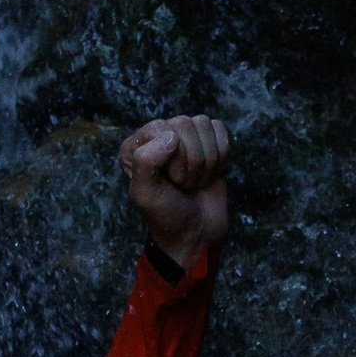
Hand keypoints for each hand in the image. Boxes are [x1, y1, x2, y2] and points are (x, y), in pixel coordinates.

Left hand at [120, 113, 231, 270]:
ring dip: (205, 161)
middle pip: (184, 124)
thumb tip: (171, 135)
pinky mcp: (208, 142)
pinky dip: (220, 156)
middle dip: (191, 160)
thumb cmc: (167, 215)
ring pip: (203, 125)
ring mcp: (184, 137)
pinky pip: (220, 130)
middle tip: (183, 183)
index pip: (160, 128)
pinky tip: (208, 173)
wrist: (197, 232)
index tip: (170, 181)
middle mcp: (157, 137)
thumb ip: (145, 161)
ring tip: (194, 180)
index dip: (172, 157)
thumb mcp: (145, 194)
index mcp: (135, 146)